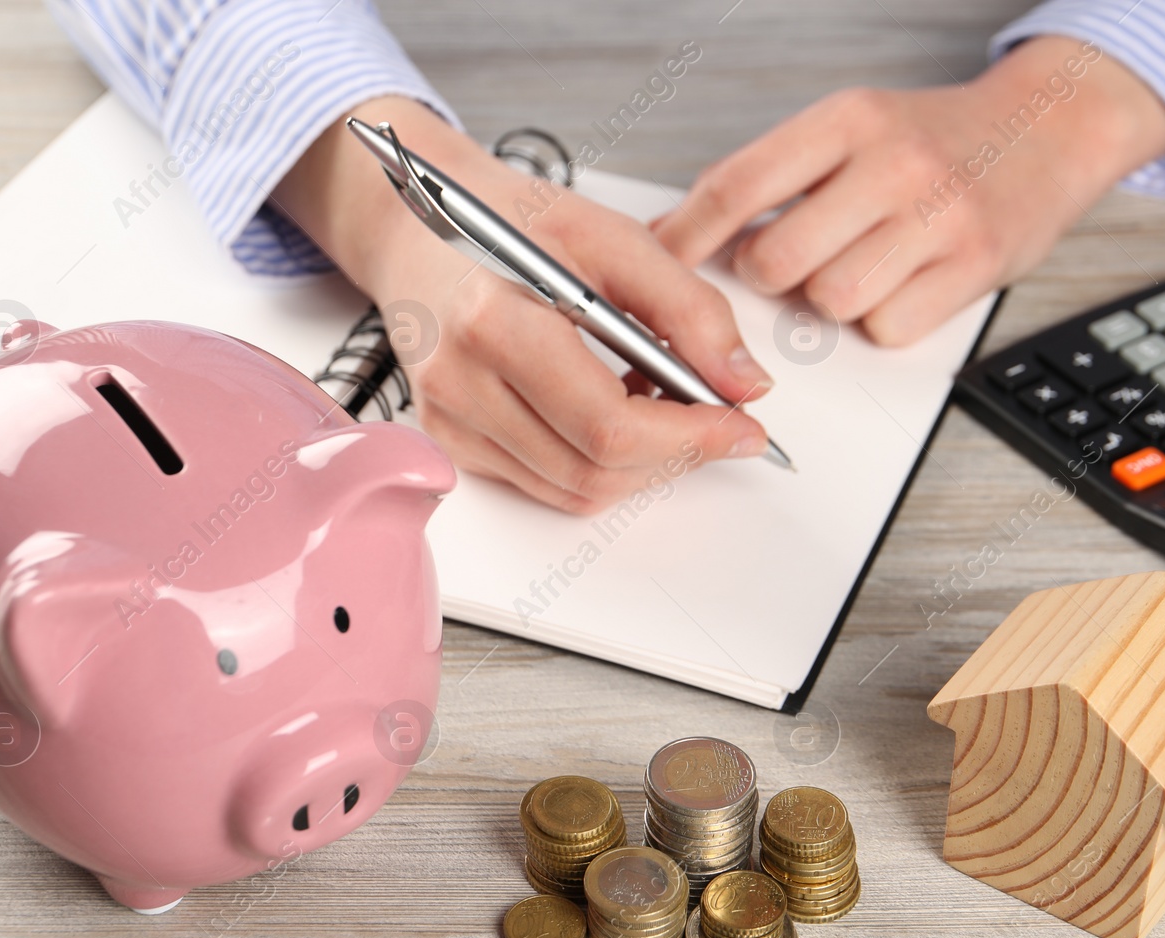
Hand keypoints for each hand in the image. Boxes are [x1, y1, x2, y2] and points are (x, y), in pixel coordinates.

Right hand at [274, 98, 774, 514]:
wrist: (418, 227)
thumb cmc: (512, 221)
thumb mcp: (612, 237)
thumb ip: (688, 309)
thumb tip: (744, 383)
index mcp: (495, 320)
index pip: (607, 424)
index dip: (690, 438)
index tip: (745, 426)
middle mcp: (460, 381)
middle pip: (595, 468)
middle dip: (677, 456)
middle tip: (722, 421)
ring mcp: (449, 420)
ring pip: (575, 489)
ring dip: (642, 466)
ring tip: (668, 409)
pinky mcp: (451, 440)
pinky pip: (546, 483)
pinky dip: (600, 463)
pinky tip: (617, 411)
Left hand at [653, 36, 1164, 346]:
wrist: (1050, 129)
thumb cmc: (935, 140)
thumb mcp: (852, 128)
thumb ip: (774, 175)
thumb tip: (677, 231)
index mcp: (848, 120)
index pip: (738, 186)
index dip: (685, 236)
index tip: (656, 262)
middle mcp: (893, 163)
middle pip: (778, 260)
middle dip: (773, 276)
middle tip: (795, 263)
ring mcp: (938, 217)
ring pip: (830, 302)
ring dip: (830, 301)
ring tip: (861, 266)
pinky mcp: (973, 268)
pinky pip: (887, 328)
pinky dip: (883, 321)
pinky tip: (902, 284)